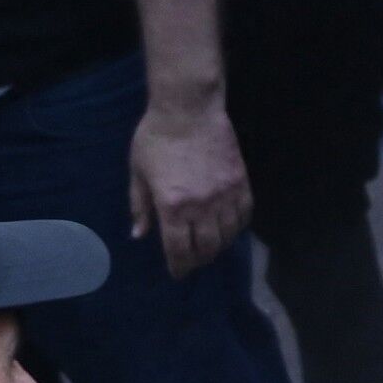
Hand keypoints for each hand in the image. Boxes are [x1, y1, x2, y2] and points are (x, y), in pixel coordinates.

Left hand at [128, 95, 251, 277]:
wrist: (188, 109)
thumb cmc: (155, 139)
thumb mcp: (138, 173)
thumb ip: (140, 206)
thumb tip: (139, 236)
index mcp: (172, 206)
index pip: (179, 250)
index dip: (179, 267)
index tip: (177, 272)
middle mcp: (201, 206)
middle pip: (207, 247)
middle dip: (199, 260)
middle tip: (192, 260)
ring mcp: (225, 194)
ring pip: (228, 235)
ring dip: (219, 246)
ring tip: (211, 245)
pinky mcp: (240, 182)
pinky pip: (245, 214)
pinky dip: (238, 226)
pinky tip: (229, 227)